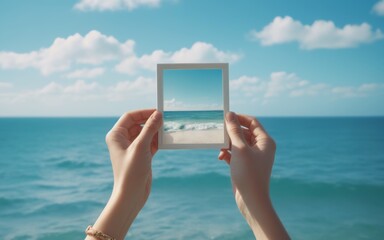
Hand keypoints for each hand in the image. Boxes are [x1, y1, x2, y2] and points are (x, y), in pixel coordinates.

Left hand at [87, 109, 161, 239]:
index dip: (143, 112)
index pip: (130, 117)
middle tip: (165, 121)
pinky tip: (166, 141)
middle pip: (139, 124)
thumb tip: (158, 114)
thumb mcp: (141, 147)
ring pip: (146, 133)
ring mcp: (132, 148)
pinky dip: (158, 141)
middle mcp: (123, 140)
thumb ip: (150, 129)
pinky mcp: (141, 156)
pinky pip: (150, 143)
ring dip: (156, 132)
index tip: (157, 112)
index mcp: (116, 135)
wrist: (131, 195)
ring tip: (167, 131)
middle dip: (151, 122)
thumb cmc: (130, 172)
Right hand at [219, 112, 288, 239]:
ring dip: (227, 144)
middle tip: (219, 133)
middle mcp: (261, 147)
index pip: (252, 122)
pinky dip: (227, 153)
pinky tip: (220, 157)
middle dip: (231, 133)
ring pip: (238, 143)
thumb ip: (234, 130)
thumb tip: (230, 114)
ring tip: (220, 148)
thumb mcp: (239, 149)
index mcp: (265, 141)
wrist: (251, 200)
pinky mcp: (245, 165)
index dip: (239, 118)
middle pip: (244, 132)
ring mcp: (253, 157)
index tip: (225, 117)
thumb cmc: (248, 174)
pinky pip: (235, 153)